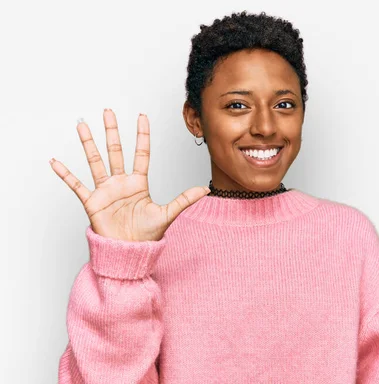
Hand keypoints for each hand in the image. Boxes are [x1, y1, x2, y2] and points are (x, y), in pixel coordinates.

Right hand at [50, 109, 209, 241]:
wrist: (129, 252)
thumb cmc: (147, 236)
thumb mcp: (168, 214)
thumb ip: (184, 199)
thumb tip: (206, 189)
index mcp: (139, 183)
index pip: (141, 153)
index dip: (142, 135)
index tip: (142, 116)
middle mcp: (121, 183)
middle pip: (115, 151)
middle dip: (112, 131)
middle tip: (108, 112)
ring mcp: (105, 190)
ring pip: (95, 161)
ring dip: (88, 143)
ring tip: (82, 126)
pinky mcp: (92, 202)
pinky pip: (76, 185)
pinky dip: (66, 174)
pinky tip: (56, 162)